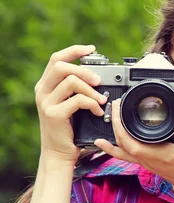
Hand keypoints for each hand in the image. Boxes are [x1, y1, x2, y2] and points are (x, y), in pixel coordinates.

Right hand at [35, 45, 107, 163]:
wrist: (60, 152)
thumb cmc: (70, 127)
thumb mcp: (71, 103)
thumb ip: (78, 88)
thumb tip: (99, 75)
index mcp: (47, 85)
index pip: (56, 58)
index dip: (74, 50)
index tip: (92, 49)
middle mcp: (43, 91)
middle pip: (61, 65)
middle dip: (84, 70)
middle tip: (99, 81)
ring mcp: (46, 103)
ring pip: (70, 81)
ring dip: (91, 89)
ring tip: (101, 100)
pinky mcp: (54, 114)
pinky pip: (77, 100)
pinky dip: (92, 104)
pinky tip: (98, 112)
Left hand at [94, 98, 173, 196]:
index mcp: (161, 154)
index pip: (131, 141)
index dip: (120, 125)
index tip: (121, 107)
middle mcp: (150, 160)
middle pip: (122, 143)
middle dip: (115, 123)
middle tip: (117, 104)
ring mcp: (148, 163)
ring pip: (122, 150)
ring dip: (113, 133)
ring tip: (109, 117)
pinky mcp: (149, 163)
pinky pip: (127, 155)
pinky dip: (115, 148)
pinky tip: (106, 143)